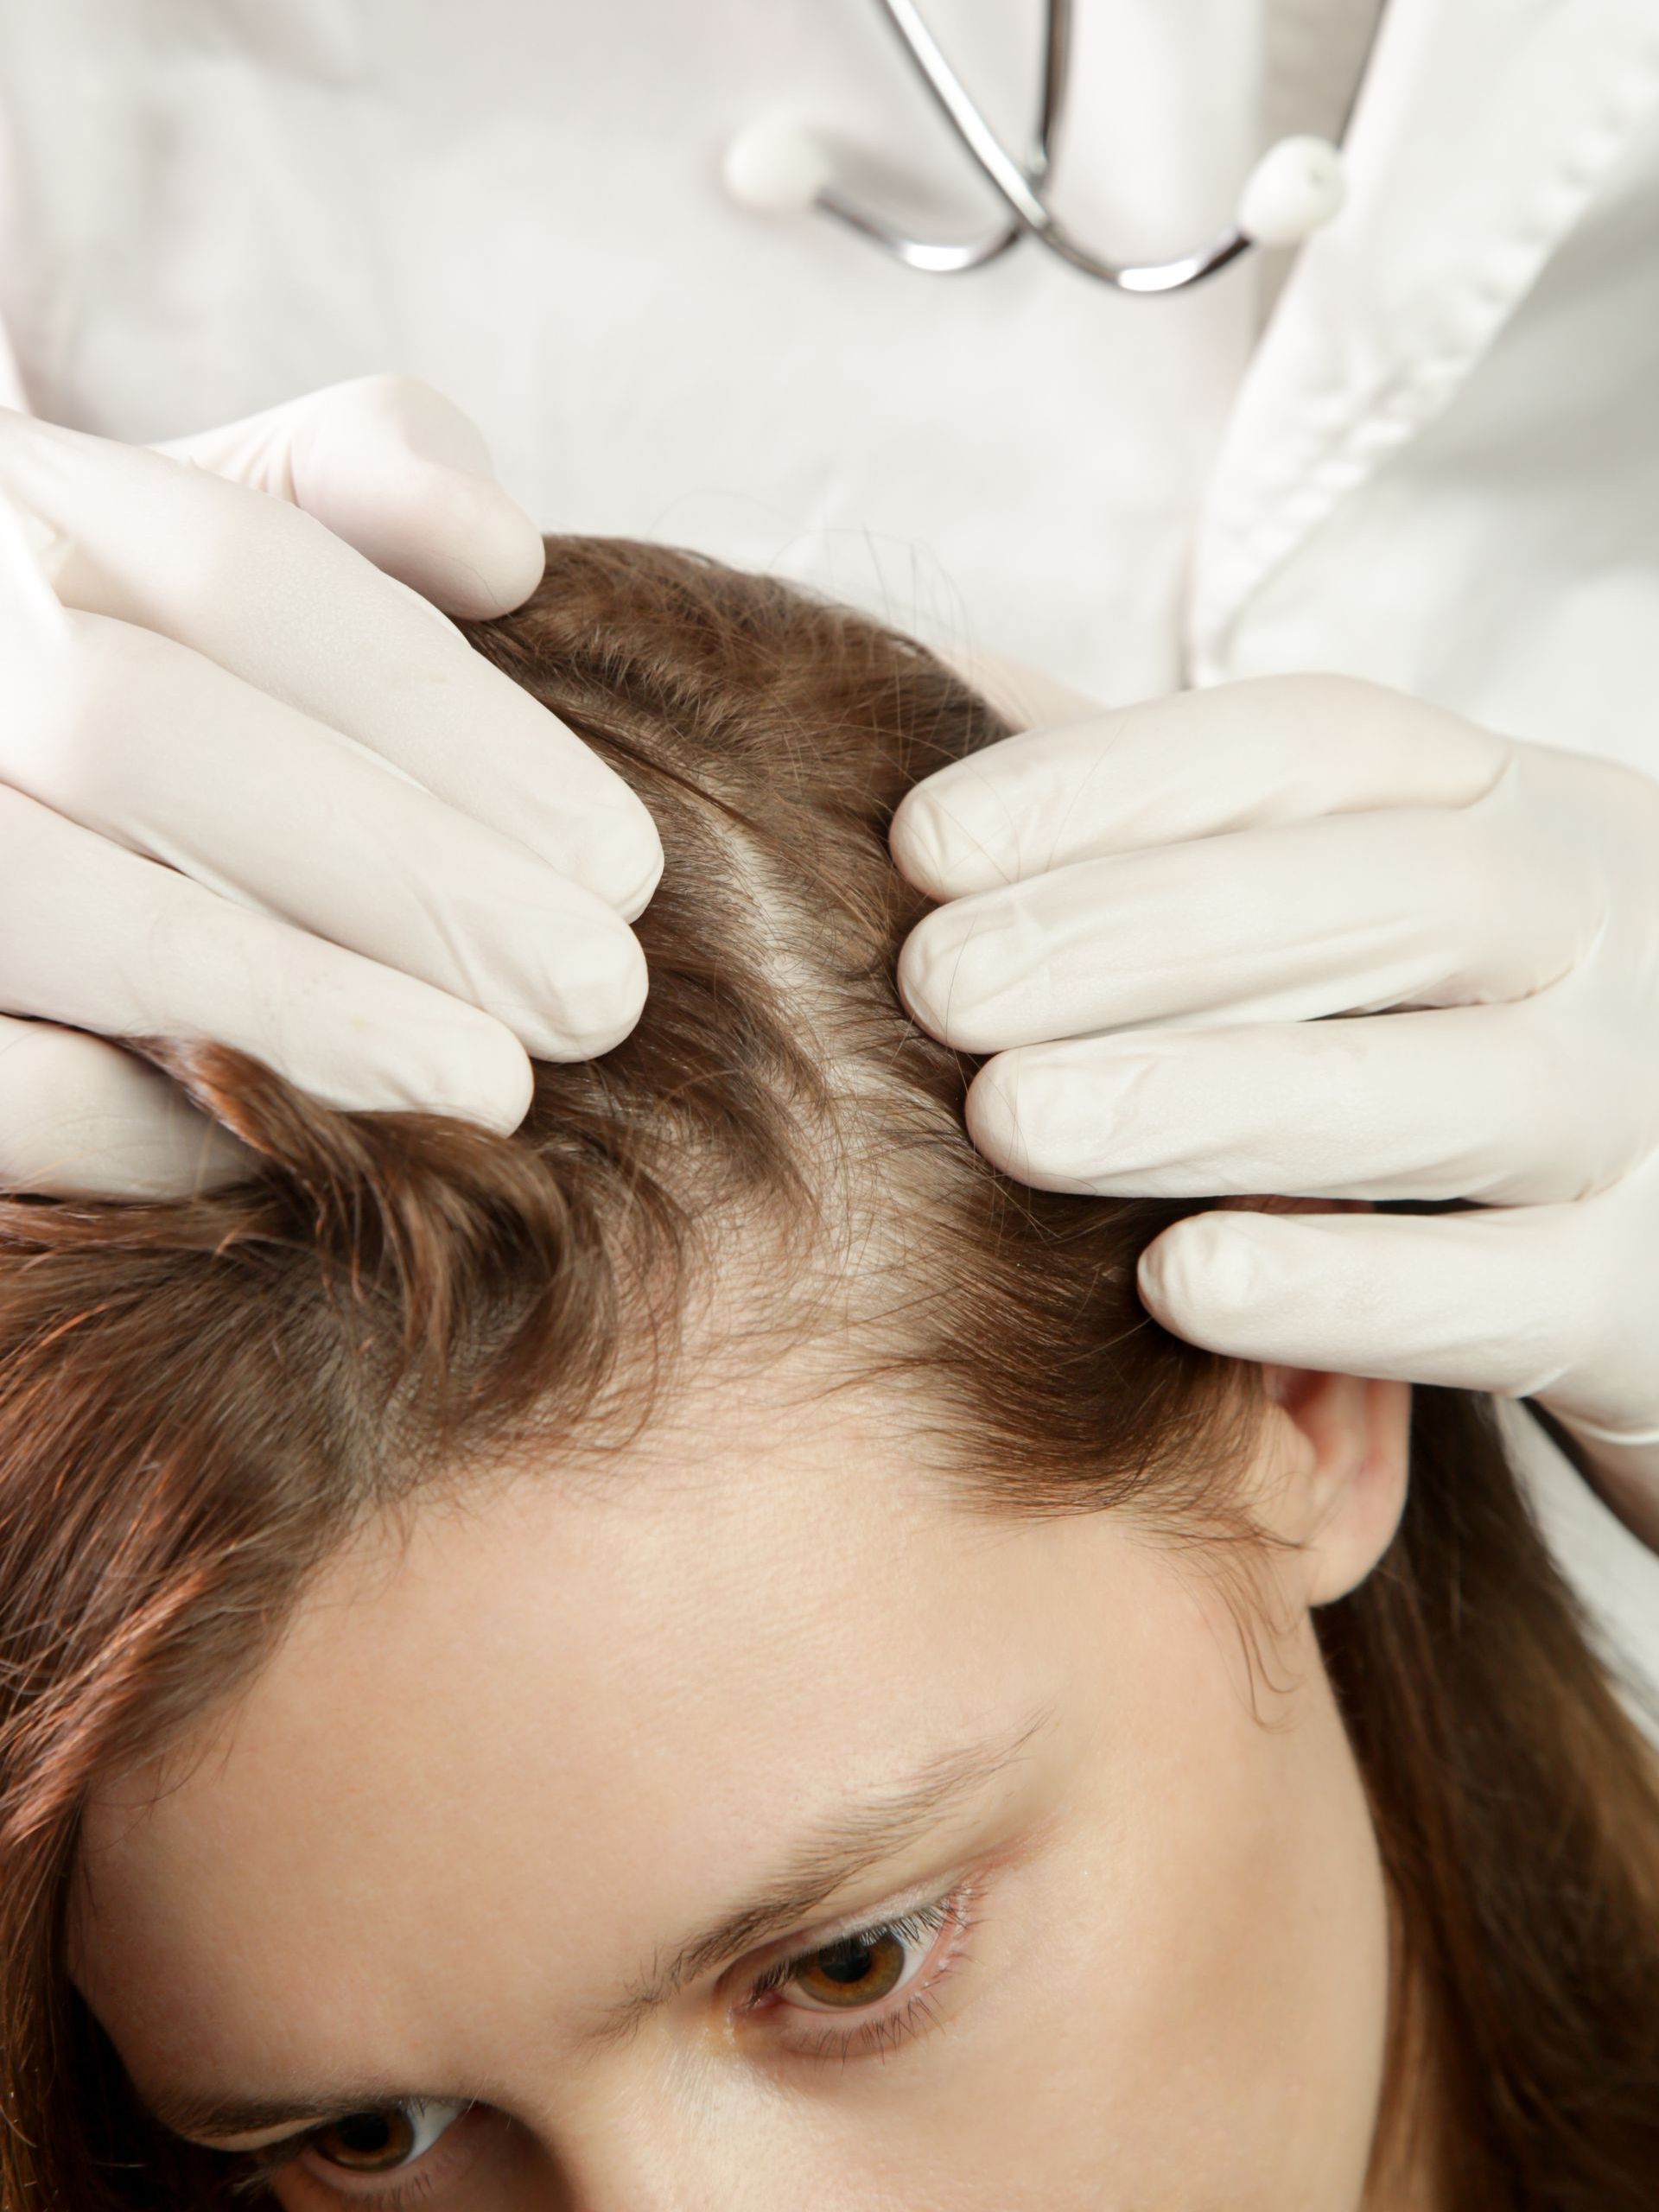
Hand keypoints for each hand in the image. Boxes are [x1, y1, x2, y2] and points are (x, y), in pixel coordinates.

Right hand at [0, 375, 660, 1196]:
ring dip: (291, 1000)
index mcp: (35, 504)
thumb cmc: (139, 647)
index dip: (452, 724)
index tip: (620, 868)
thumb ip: (364, 473)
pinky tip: (296, 1142)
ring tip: (490, 1088)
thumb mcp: (225, 515)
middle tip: (593, 995)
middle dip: (400, 870)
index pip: (244, 570)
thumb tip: (501, 551)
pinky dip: (134, 1118)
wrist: (7, 765)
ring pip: (54, 904)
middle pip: (147, 732)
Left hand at [892, 674, 1658, 1551]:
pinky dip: (1335, 1290)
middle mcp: (1607, 938)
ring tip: (1010, 1120)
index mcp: (1524, 810)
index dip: (1116, 782)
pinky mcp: (1640, 1303)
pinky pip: (1498, 1299)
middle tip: (940, 985)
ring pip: (1442, 1100)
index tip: (927, 841)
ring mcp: (1644, 1116)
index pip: (1323, 749)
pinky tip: (1174, 1285)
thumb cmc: (1450, 1035)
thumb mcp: (1360, 894)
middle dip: (1141, 935)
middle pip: (1389, 900)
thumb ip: (1172, 813)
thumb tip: (936, 678)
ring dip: (1208, 1101)